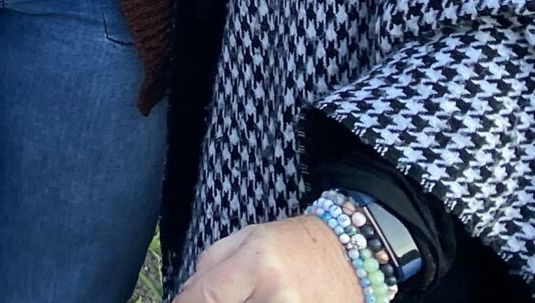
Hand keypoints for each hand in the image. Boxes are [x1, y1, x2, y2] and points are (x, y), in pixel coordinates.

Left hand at [172, 216, 365, 302]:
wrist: (350, 254)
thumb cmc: (293, 244)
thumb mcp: (246, 238)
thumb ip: (209, 266)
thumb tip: (184, 296)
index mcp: (259, 265)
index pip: (207, 296)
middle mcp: (279, 297)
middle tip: (212, 298)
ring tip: (242, 295)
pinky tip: (258, 301)